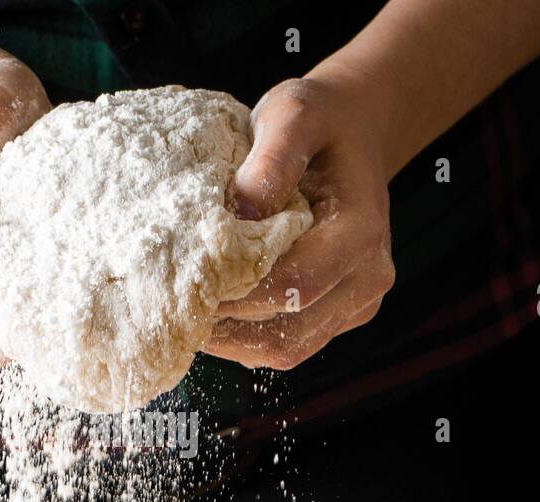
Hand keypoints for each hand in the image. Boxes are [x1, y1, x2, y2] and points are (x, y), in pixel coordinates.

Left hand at [205, 76, 395, 369]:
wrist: (351, 133)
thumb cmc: (319, 123)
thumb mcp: (293, 114)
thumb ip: (273, 156)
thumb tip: (241, 209)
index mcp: (361, 231)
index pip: (294, 284)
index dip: (237, 294)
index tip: (185, 285)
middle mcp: (368, 276)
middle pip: (288, 330)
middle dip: (227, 327)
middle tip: (171, 311)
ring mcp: (356, 303)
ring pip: (287, 349)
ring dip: (232, 342)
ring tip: (185, 318)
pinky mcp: (338, 315)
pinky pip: (289, 345)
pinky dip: (246, 339)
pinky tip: (212, 315)